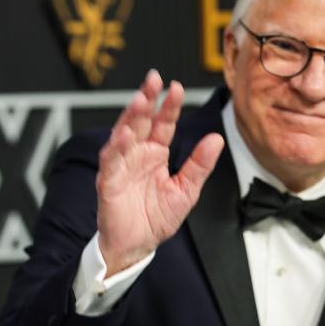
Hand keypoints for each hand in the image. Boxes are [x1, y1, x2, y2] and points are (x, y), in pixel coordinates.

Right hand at [96, 71, 224, 275]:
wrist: (137, 246)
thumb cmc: (156, 218)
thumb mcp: (186, 190)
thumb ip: (199, 164)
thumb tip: (216, 139)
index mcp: (155, 153)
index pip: (163, 124)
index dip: (169, 106)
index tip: (177, 87)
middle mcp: (136, 155)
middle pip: (140, 121)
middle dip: (146, 99)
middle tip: (153, 80)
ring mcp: (121, 166)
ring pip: (123, 135)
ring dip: (130, 117)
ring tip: (140, 100)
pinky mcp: (108, 182)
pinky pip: (111, 162)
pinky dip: (116, 148)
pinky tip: (124, 135)